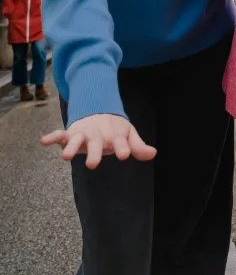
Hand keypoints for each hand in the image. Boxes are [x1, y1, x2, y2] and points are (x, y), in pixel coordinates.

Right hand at [41, 114, 156, 169]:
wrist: (99, 110)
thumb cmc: (114, 129)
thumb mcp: (128, 135)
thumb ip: (137, 146)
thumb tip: (153, 153)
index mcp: (114, 136)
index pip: (120, 142)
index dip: (123, 148)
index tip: (124, 155)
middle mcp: (98, 135)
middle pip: (96, 144)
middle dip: (95, 153)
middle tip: (93, 164)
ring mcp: (83, 133)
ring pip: (76, 140)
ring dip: (71, 147)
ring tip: (65, 156)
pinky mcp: (71, 133)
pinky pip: (59, 134)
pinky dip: (51, 137)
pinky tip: (43, 141)